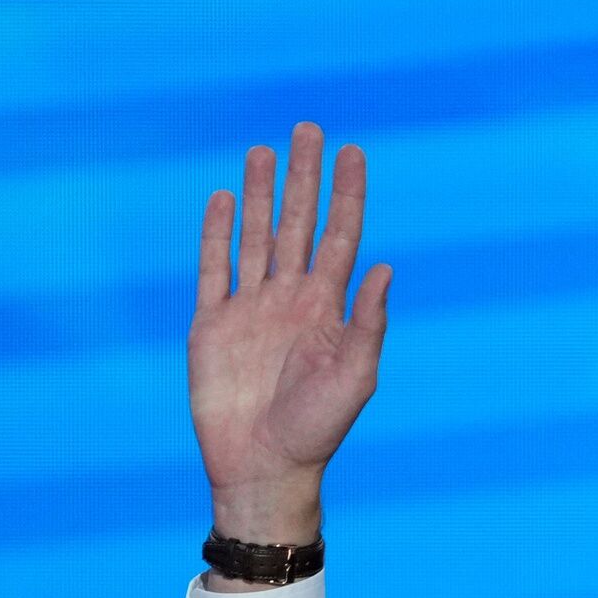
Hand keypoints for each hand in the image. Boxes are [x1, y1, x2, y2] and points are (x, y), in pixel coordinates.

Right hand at [188, 121, 392, 551]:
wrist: (263, 467)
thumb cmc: (318, 430)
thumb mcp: (356, 377)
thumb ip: (368, 321)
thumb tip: (386, 264)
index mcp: (329, 309)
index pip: (340, 237)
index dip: (347, 195)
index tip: (353, 152)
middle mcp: (290, 300)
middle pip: (296, 224)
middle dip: (303, 178)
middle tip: (308, 129)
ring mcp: (250, 309)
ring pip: (255, 236)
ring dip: (259, 194)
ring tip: (264, 151)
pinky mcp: (211, 324)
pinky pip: (213, 269)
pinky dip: (216, 234)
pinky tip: (222, 198)